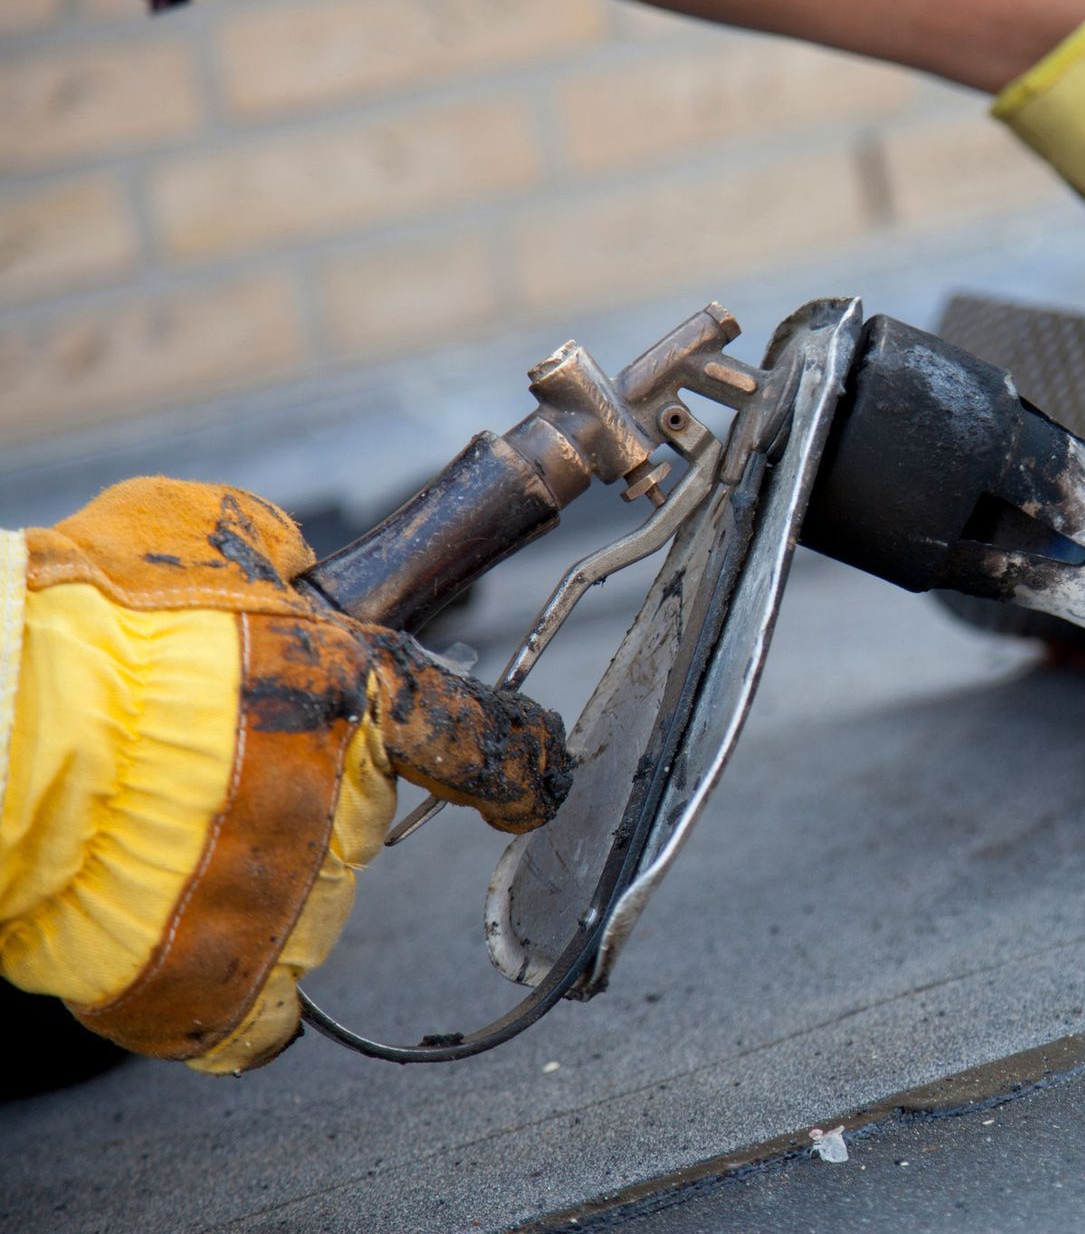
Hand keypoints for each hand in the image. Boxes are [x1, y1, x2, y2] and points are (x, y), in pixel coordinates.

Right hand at [0, 479, 571, 1071]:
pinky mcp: (216, 986)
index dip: (523, 768)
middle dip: (296, 790)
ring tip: (147, 820)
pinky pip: (256, 1015)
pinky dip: (229, 991)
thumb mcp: (201, 535)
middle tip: (203, 756)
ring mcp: (287, 903)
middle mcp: (346, 807)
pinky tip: (179, 937)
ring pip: (297, 899)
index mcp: (364, 694)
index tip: (529, 784)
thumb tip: (291, 575)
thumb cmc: (88, 624)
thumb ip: (275, 565)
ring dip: (240, 864)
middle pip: (358, 821)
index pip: (489, 744)